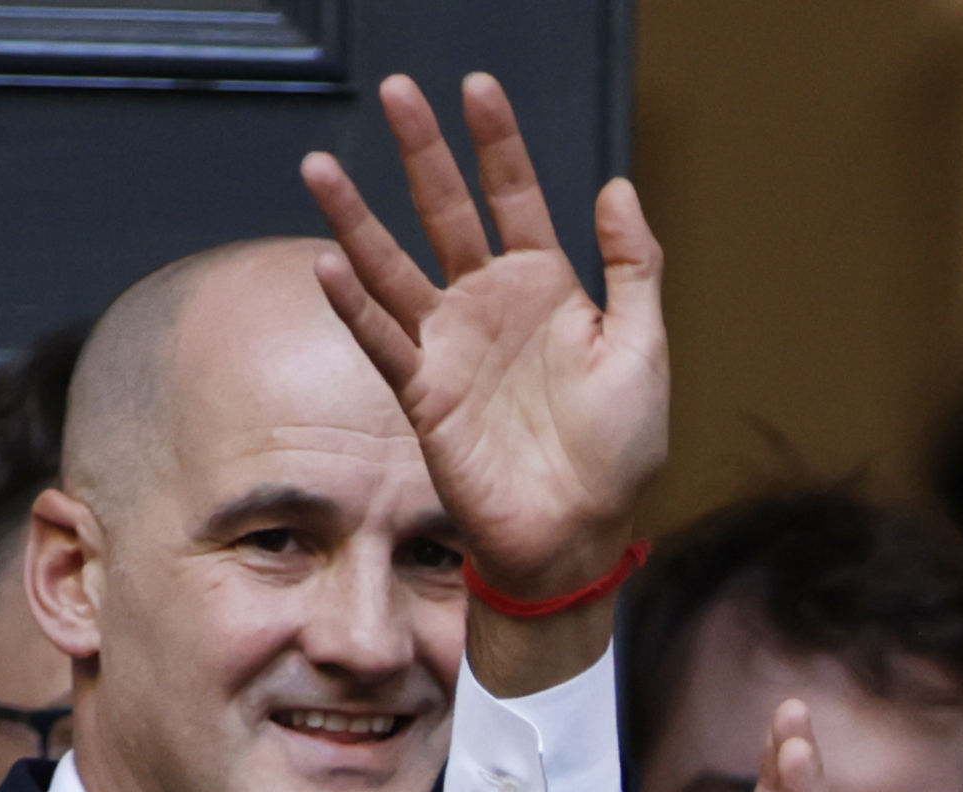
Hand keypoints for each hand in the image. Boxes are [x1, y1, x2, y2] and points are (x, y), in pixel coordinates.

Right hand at [302, 73, 666, 695]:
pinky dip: (354, 305)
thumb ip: (634, 267)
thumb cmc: (619, 450)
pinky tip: (328, 263)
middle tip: (396, 91)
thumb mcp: (643, 350)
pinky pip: (382, 340)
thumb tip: (618, 186)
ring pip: (395, 266)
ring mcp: (452, 345)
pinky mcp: (425, 393)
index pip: (516, 197)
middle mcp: (491, 304)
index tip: (477, 87)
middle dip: (423, 153)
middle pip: (448, 212)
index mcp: (548, 288)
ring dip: (356, 219)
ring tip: (320, 166)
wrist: (581, 534)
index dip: (498, 143)